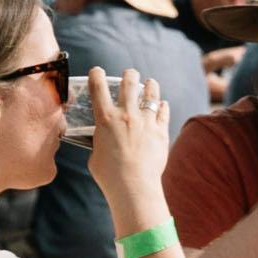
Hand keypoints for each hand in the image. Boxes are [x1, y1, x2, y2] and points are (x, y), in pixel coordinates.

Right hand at [86, 66, 172, 231]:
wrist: (134, 185)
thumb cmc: (109, 175)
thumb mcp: (94, 155)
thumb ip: (99, 142)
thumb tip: (101, 140)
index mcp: (106, 119)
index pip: (98, 88)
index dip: (96, 75)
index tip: (97, 71)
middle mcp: (126, 115)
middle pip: (129, 83)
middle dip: (129, 75)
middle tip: (130, 74)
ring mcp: (146, 121)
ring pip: (151, 93)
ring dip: (150, 85)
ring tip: (150, 83)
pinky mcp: (161, 131)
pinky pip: (164, 111)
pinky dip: (162, 106)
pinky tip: (162, 104)